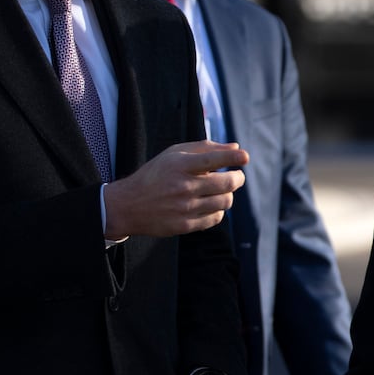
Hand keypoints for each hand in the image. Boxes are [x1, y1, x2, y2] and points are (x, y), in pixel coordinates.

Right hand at [103, 140, 248, 238]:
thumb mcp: (173, 154)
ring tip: (220, 190)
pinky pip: (216, 218)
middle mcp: (183, 186)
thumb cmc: (156, 174)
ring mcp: (185, 208)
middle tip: (236, 176)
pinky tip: (210, 204)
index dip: (233, 158)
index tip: (245, 157)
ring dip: (228, 194)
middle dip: (237, 178)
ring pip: (225, 201)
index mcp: (179, 165)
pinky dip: (218, 210)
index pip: (213, 159)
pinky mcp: (185, 225)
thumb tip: (236, 149)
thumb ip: (205, 148)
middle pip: (227, 183)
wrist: (128, 205)